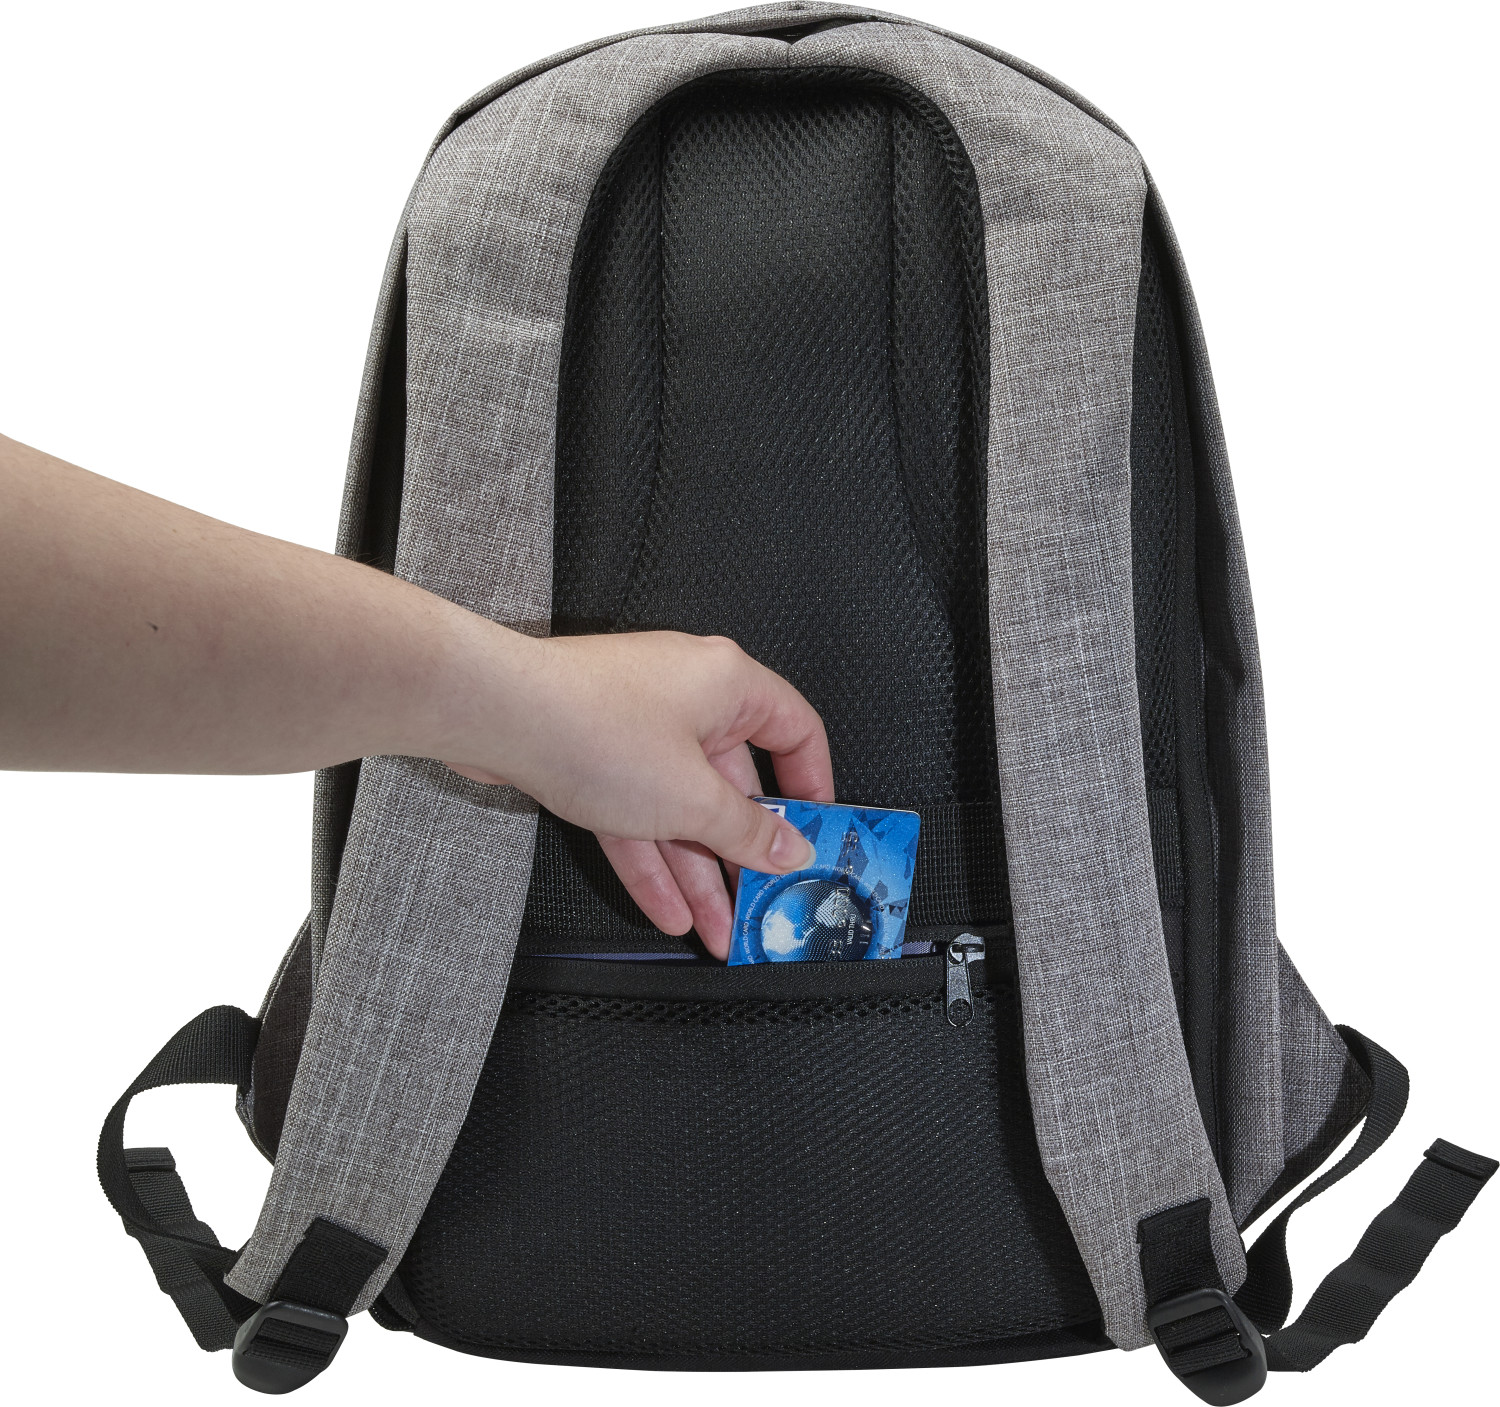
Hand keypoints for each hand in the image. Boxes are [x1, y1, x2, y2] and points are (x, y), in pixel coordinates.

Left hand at [443, 630, 831, 958]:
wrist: (495, 713)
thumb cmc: (593, 726)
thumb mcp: (693, 798)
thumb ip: (748, 830)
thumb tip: (789, 848)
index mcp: (728, 683)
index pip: (796, 730)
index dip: (813, 786)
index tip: (817, 834)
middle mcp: (688, 696)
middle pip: (734, 784)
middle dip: (743, 854)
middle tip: (759, 903)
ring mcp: (640, 726)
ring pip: (682, 808)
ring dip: (699, 871)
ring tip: (716, 929)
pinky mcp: (597, 753)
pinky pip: (639, 812)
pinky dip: (653, 859)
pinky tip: (668, 908)